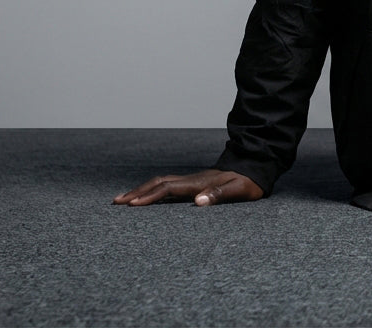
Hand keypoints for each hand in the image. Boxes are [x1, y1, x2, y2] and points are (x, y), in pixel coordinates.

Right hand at [112, 169, 263, 206]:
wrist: (255, 165)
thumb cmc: (249, 181)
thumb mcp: (239, 190)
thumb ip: (220, 195)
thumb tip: (198, 202)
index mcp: (199, 183)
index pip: (168, 189)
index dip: (150, 196)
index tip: (131, 204)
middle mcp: (191, 180)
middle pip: (158, 183)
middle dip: (136, 192)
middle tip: (116, 202)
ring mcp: (192, 180)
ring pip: (161, 182)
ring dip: (141, 189)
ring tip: (124, 199)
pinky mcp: (194, 182)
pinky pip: (168, 185)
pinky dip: (153, 190)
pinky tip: (148, 196)